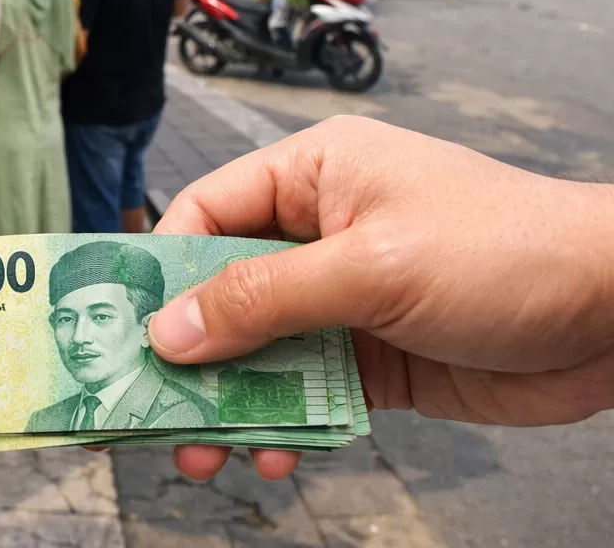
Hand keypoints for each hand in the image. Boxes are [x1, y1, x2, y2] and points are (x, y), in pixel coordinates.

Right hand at [146, 116, 613, 482]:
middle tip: (152, 409)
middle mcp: (321, 232)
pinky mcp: (376, 357)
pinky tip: (279, 452)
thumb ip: (265, 299)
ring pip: (259, 351)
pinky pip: (307, 390)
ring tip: (203, 453)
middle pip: (223, 293)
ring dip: (230, 401)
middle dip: (188, 353)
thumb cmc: (507, 251)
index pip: (206, 215)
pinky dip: (285, 422)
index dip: (159, 270)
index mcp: (313, 176)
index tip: (124, 328)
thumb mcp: (372, 267)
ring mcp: (348, 298)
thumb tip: (170, 330)